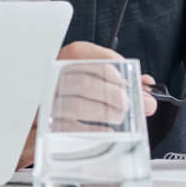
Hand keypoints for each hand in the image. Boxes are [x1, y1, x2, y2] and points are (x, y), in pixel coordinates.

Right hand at [17, 43, 156, 167]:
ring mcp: (43, 102)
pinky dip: (92, 131)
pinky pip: (67, 129)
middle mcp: (49, 78)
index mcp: (62, 59)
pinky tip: (106, 132)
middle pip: (82, 82)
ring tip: (118, 117)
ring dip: (103, 113)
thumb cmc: (70, 95)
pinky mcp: (42, 126)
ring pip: (76, 106)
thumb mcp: (93, 81)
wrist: (37, 120)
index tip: (128, 82)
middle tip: (126, 104)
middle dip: (111, 94)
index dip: (111, 68)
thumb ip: (120, 84)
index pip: (82, 54)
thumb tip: (148, 95)